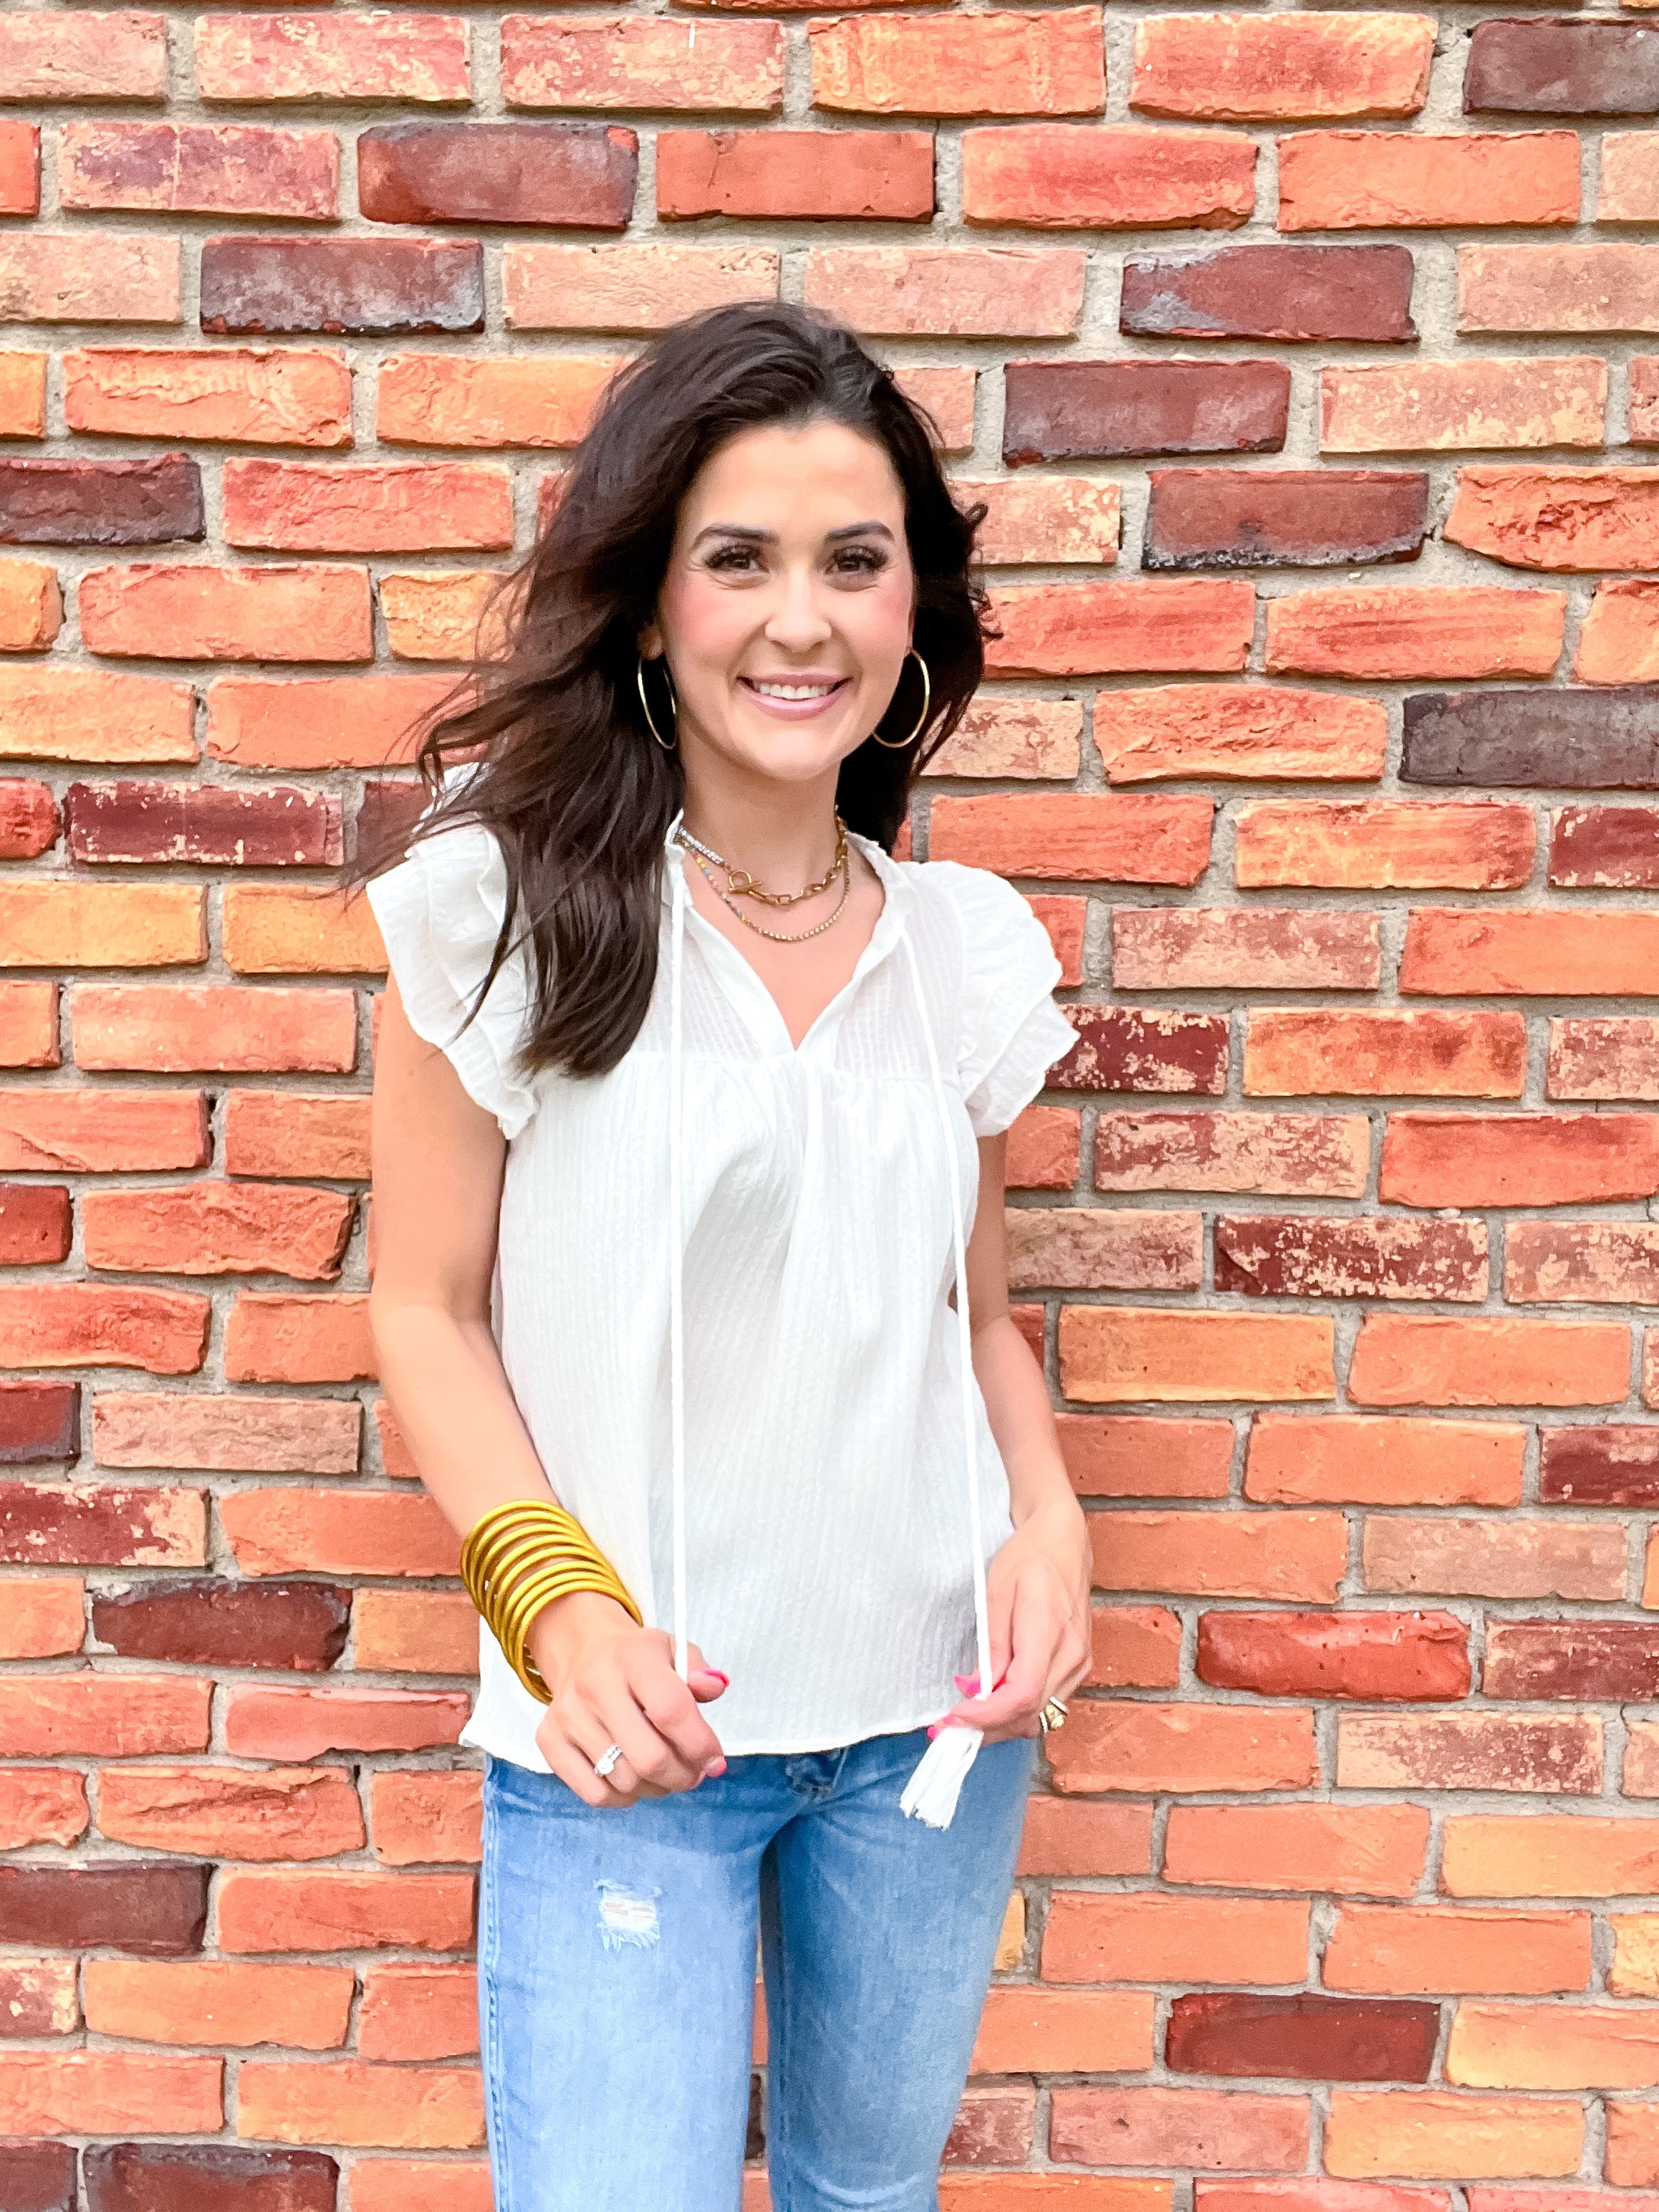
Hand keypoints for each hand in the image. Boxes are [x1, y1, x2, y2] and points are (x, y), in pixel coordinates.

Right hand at [527, 1591, 727, 1807]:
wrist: (582, 1650)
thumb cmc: (636, 1659)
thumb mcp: (673, 1651)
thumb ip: (700, 1672)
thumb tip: (714, 1688)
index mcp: (632, 1658)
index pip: (671, 1710)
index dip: (700, 1744)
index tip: (714, 1760)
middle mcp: (595, 1686)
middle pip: (649, 1757)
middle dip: (683, 1776)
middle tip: (693, 1774)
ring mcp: (568, 1716)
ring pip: (625, 1781)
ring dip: (656, 1787)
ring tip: (664, 1772)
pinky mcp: (549, 1741)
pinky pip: (595, 1794)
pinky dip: (623, 1797)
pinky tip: (633, 1778)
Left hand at [933, 1497, 1091, 1743]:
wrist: (1064, 1542)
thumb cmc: (1028, 1557)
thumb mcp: (997, 1591)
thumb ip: (991, 1644)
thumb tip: (976, 1688)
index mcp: (1049, 1630)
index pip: (1021, 1693)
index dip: (986, 1715)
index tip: (955, 1716)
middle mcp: (1072, 1655)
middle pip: (1031, 1713)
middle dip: (989, 1727)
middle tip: (951, 1726)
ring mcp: (1080, 1663)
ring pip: (1042, 1715)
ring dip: (1004, 1723)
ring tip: (969, 1715)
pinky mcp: (1079, 1666)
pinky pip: (1049, 1703)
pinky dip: (1020, 1711)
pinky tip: (996, 1701)